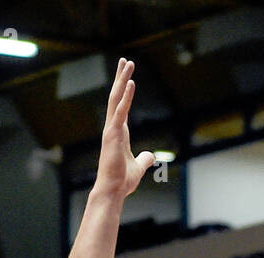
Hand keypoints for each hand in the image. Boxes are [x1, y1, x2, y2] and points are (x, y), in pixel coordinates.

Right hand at [95, 59, 155, 198]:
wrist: (113, 190)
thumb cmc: (122, 181)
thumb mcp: (139, 167)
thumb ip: (144, 159)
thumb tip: (151, 156)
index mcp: (118, 132)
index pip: (121, 106)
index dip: (124, 90)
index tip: (128, 75)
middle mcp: (113, 127)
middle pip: (116, 96)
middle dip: (121, 77)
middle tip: (126, 60)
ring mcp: (111, 130)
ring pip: (116, 99)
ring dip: (122, 80)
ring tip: (128, 63)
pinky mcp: (113, 134)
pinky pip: (120, 112)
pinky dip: (126, 97)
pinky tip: (130, 83)